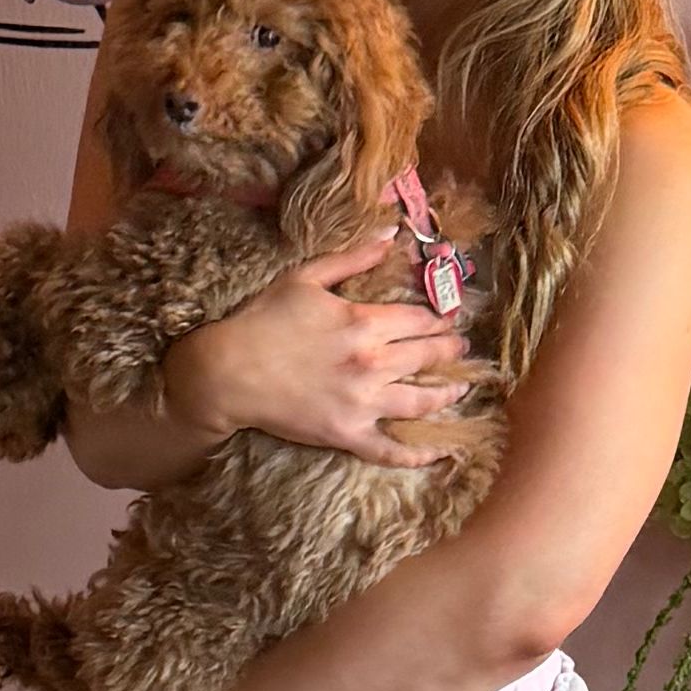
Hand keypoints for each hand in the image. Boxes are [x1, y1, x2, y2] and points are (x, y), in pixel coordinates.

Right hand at [164, 240, 469, 469]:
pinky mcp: (348, 434)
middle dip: (451, 350)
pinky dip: (419, 455)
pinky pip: (391, 451)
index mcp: (365, 321)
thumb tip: (390, 235)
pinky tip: (441, 452)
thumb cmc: (263, 319)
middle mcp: (373, 362)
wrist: (228, 371)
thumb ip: (352, 258)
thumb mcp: (305, 277)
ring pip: (422, 400)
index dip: (440, 317)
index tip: (450, 318)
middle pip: (428, 355)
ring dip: (448, 393)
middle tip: (462, 348)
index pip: (420, 318)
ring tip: (461, 388)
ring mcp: (363, 402)